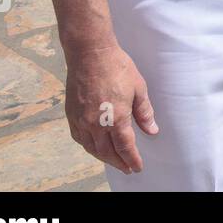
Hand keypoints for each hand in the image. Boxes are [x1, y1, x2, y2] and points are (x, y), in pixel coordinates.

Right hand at [63, 43, 157, 173]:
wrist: (90, 53)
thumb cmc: (117, 67)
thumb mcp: (138, 88)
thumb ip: (144, 112)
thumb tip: (152, 130)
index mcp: (116, 118)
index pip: (125, 147)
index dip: (132, 159)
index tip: (137, 167)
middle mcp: (96, 123)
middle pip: (107, 152)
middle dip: (118, 162)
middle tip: (127, 168)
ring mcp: (81, 120)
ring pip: (91, 148)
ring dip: (103, 157)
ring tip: (113, 160)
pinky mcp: (71, 114)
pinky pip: (79, 138)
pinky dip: (88, 146)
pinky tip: (94, 146)